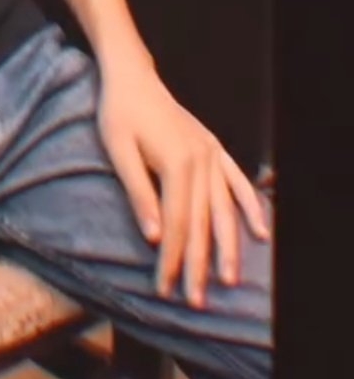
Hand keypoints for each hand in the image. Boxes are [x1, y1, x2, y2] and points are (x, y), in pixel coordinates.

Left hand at [97, 60, 270, 309]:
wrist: (132, 76)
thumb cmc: (119, 112)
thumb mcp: (118, 150)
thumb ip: (138, 193)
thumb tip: (155, 237)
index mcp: (177, 163)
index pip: (177, 224)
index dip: (172, 259)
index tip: (165, 288)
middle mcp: (201, 161)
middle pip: (202, 224)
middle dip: (198, 265)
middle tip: (194, 301)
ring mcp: (211, 154)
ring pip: (223, 210)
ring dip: (227, 247)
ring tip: (228, 280)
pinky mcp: (213, 148)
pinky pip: (237, 181)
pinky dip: (249, 206)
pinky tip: (258, 232)